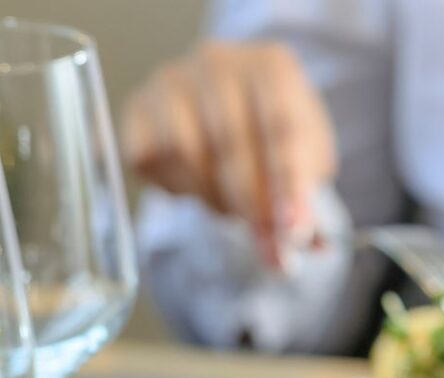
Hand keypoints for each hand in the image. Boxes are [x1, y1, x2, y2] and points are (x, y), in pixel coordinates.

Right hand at [121, 39, 336, 267]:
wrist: (228, 105)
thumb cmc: (270, 133)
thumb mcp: (304, 158)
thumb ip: (304, 198)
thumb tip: (306, 246)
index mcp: (270, 66)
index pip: (281, 128)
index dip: (288, 185)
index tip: (295, 231)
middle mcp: (217, 63)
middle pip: (232, 144)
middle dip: (254, 207)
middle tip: (272, 249)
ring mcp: (171, 81)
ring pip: (188, 154)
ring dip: (215, 198)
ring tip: (232, 204)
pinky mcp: (137, 108)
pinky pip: (153, 162)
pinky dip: (177, 187)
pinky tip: (196, 184)